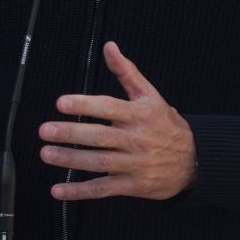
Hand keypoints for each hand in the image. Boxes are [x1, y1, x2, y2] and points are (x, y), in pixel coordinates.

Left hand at [41, 41, 195, 201]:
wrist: (193, 160)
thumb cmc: (166, 125)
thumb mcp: (151, 95)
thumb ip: (126, 72)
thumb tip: (109, 47)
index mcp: (139, 114)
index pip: (109, 107)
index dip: (85, 105)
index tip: (62, 103)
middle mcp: (136, 139)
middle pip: (100, 136)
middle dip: (71, 133)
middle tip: (46, 130)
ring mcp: (134, 164)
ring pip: (99, 163)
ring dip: (71, 159)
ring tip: (47, 154)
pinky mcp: (131, 185)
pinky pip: (102, 189)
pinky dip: (79, 191)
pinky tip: (59, 189)